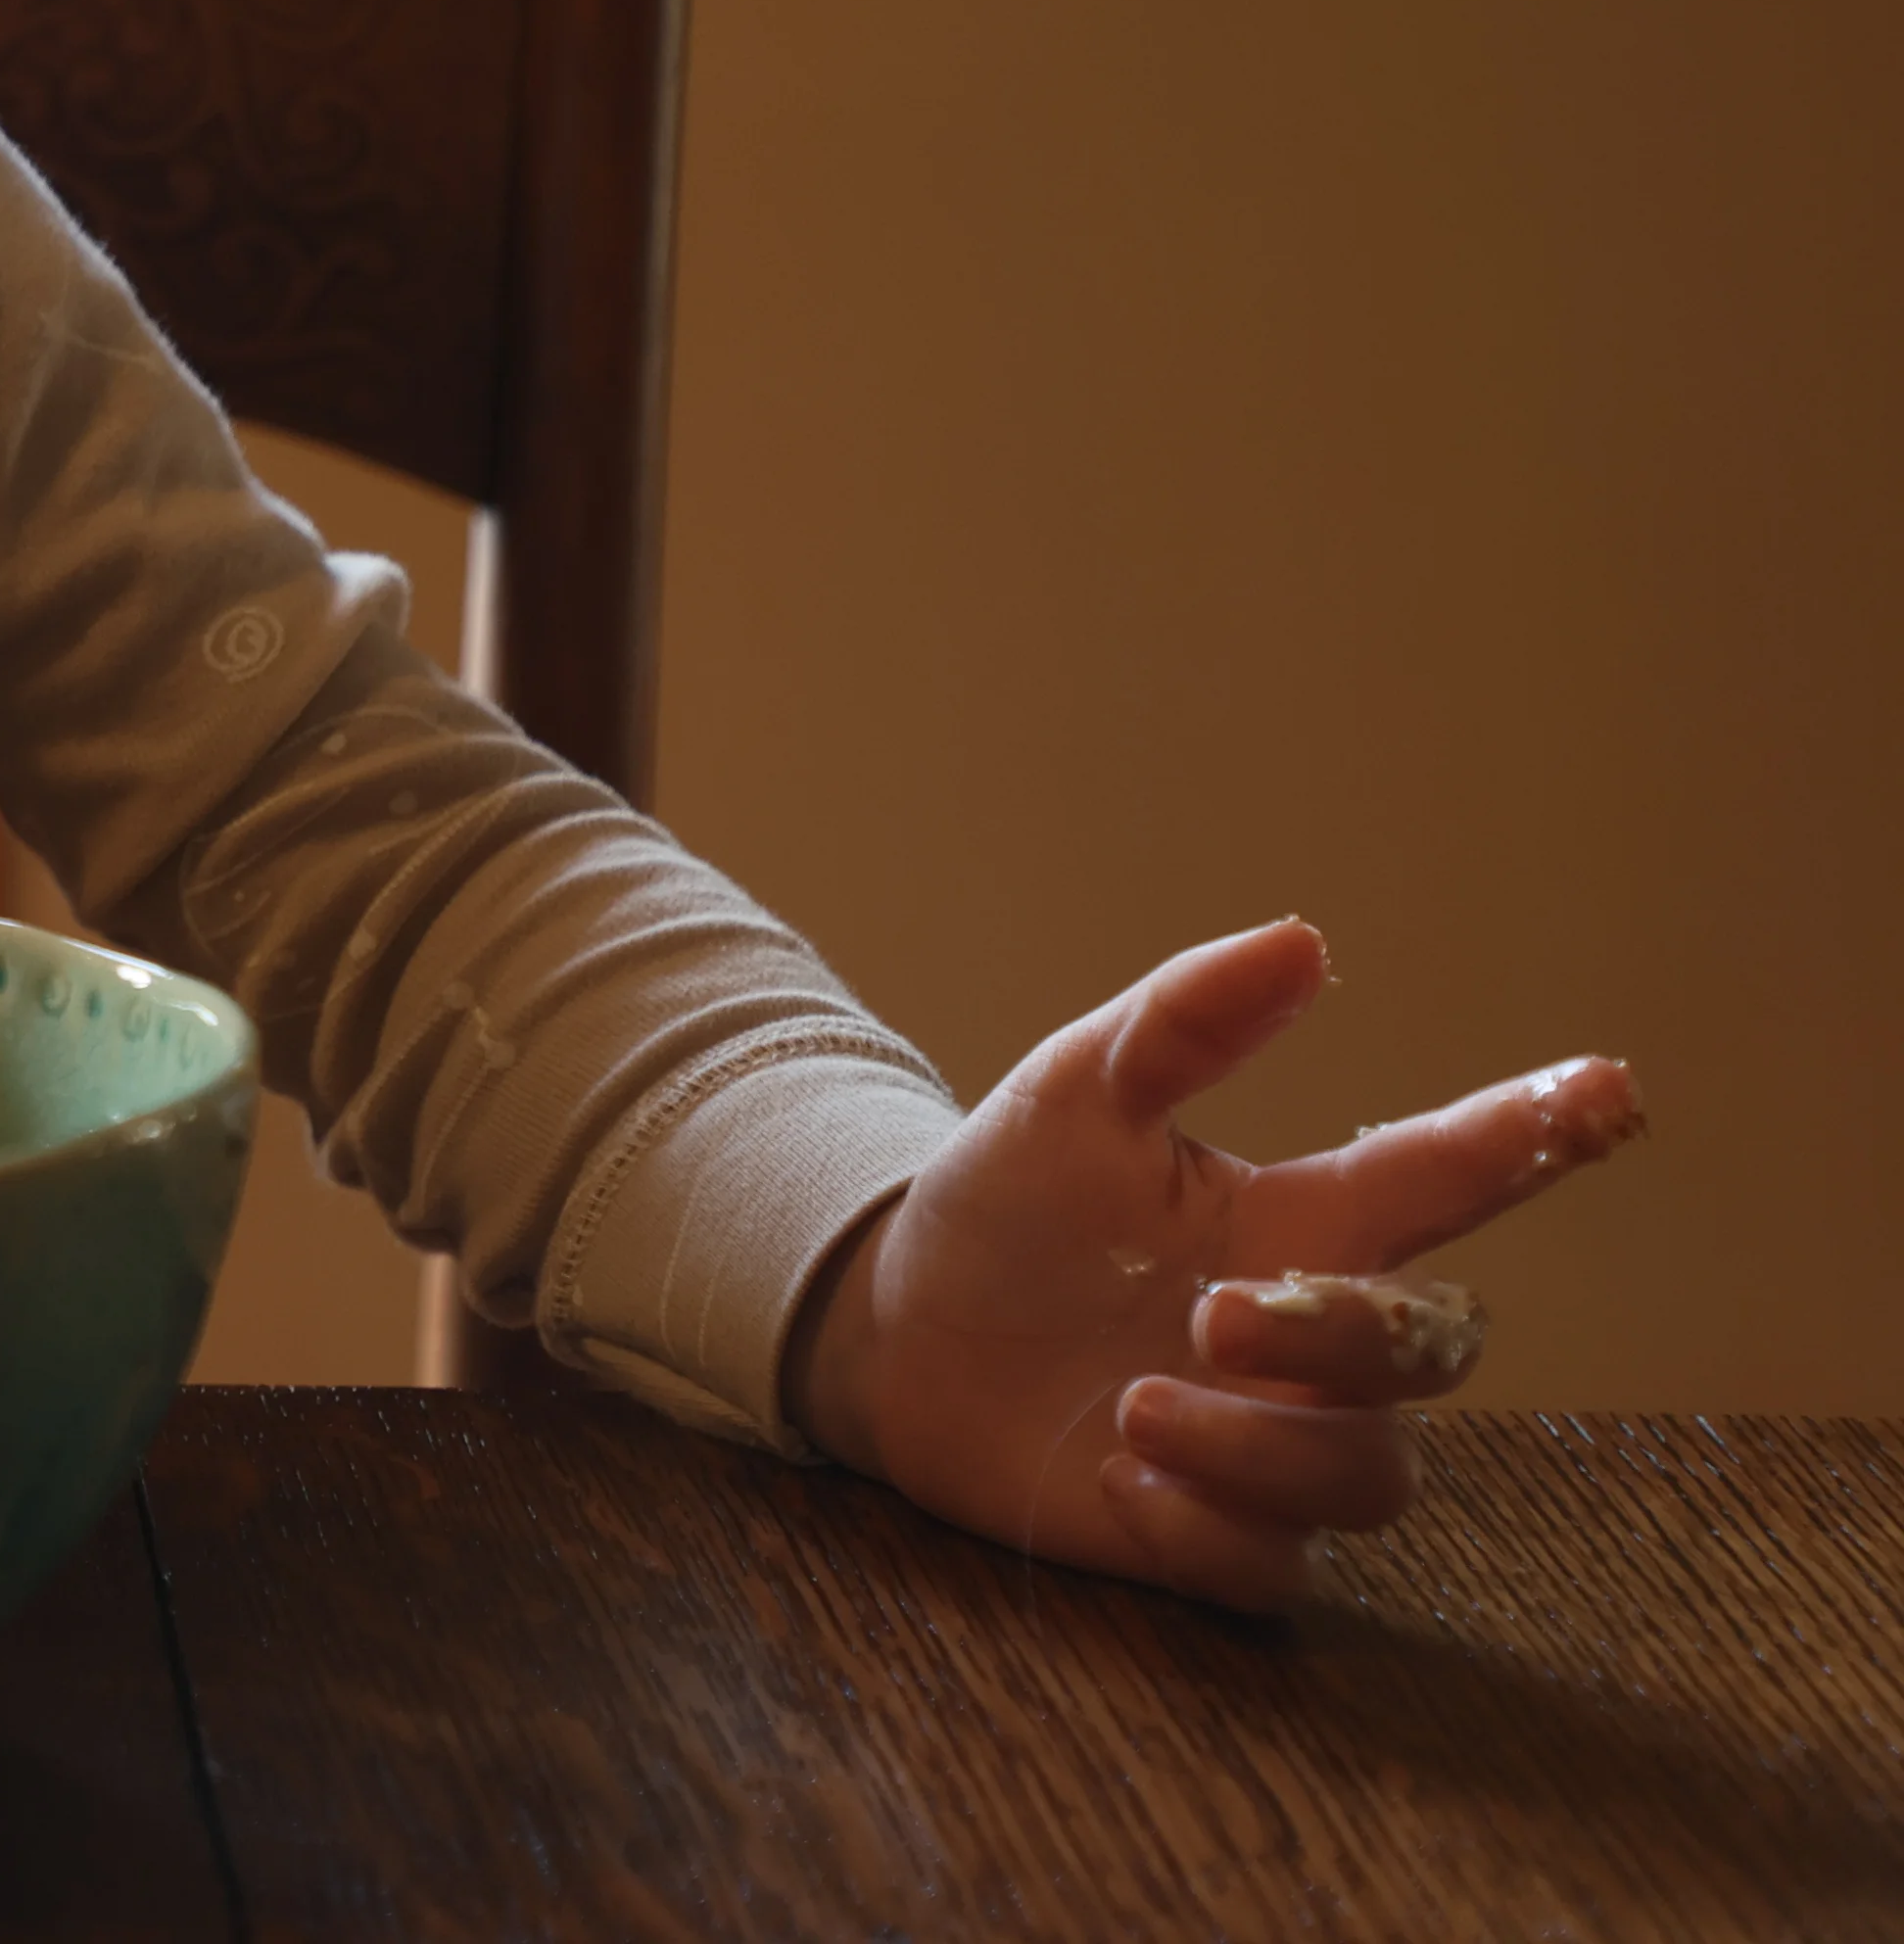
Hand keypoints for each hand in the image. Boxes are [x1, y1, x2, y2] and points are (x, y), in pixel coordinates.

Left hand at [792, 918, 1640, 1609]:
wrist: (893, 1326)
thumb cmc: (1004, 1203)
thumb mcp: (1074, 1095)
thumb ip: (1183, 1021)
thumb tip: (1300, 937)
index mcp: (1296, 1220)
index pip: (1444, 1175)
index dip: (1532, 1135)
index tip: (1609, 1087)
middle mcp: (1310, 1342)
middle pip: (1428, 1350)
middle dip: (1343, 1337)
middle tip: (1211, 1316)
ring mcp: (1272, 1444)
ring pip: (1368, 1478)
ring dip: (1262, 1450)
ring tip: (1135, 1409)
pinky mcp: (1212, 1534)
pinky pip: (1273, 1564)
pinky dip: (1208, 1530)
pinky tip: (1120, 1479)